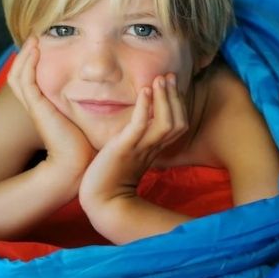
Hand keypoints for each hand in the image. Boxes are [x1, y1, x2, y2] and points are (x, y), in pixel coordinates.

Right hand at [7, 37, 95, 177]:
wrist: (77, 167)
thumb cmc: (86, 147)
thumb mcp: (86, 120)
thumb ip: (89, 107)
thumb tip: (106, 95)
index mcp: (45, 108)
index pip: (31, 81)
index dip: (33, 63)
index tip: (44, 45)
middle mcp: (36, 106)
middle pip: (18, 75)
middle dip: (25, 55)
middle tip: (34, 37)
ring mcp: (35, 107)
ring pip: (18, 75)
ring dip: (24, 55)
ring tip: (33, 39)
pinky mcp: (38, 109)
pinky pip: (26, 82)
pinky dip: (28, 64)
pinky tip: (35, 50)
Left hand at [79, 73, 187, 211]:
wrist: (101, 201)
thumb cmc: (110, 178)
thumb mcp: (127, 154)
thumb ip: (135, 140)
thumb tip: (135, 124)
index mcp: (155, 149)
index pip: (177, 124)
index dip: (178, 103)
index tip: (171, 84)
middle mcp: (152, 147)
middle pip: (178, 121)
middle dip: (175, 97)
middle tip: (169, 76)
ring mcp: (140, 148)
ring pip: (166, 122)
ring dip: (164, 98)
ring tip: (159, 79)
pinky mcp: (125, 148)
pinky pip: (140, 126)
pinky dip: (144, 107)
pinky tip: (144, 91)